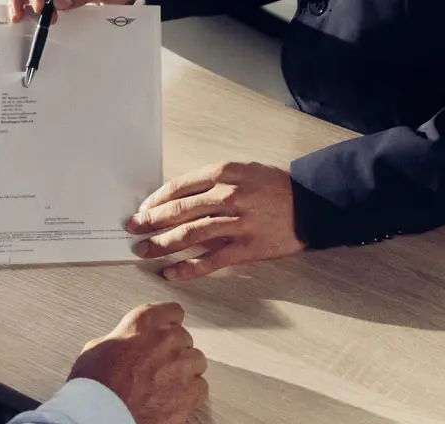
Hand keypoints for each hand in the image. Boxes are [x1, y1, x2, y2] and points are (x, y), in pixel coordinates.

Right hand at [67, 302, 207, 423]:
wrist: (102, 415)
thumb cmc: (95, 385)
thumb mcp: (97, 347)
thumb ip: (120, 339)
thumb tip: (123, 345)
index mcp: (144, 322)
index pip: (172, 311)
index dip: (169, 324)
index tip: (166, 331)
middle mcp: (167, 338)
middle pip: (184, 339)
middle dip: (173, 351)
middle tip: (157, 367)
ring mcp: (182, 364)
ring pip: (196, 362)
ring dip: (184, 371)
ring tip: (165, 385)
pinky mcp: (191, 392)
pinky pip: (200, 387)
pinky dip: (190, 394)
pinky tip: (173, 400)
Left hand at [127, 161, 304, 280]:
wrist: (311, 203)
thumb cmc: (273, 186)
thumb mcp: (242, 171)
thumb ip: (212, 183)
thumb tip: (177, 199)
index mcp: (224, 173)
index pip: (179, 187)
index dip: (156, 200)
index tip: (142, 209)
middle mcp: (228, 196)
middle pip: (179, 210)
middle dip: (151, 221)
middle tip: (133, 229)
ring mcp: (238, 223)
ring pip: (190, 235)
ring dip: (163, 244)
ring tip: (144, 251)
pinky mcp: (247, 248)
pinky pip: (211, 260)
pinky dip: (188, 268)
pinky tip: (171, 272)